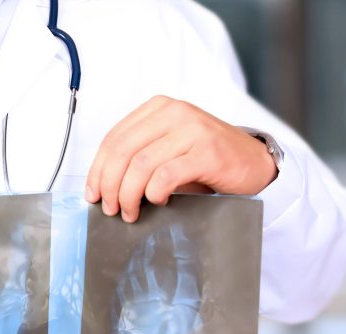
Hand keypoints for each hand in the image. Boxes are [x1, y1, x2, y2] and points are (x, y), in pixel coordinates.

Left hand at [85, 96, 277, 222]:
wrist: (253, 162)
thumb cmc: (206, 160)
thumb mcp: (167, 149)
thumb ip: (138, 157)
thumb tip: (103, 187)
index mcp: (158, 108)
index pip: (114, 139)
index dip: (98, 170)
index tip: (93, 193)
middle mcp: (174, 113)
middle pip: (123, 152)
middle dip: (110, 186)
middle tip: (110, 209)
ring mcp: (192, 130)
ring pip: (141, 165)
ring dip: (129, 195)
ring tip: (131, 212)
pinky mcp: (207, 152)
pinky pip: (166, 175)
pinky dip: (154, 193)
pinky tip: (158, 201)